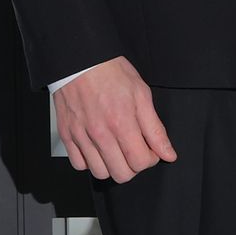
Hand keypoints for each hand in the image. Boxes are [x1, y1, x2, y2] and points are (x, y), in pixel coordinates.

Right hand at [53, 56, 176, 181]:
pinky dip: (89, 161)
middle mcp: (100, 134)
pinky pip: (79, 164)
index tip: (150, 149)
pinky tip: (98, 148)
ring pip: (100, 173)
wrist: (80, 60)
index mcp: (122, 123)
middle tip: (134, 150)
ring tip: (116, 150)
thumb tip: (168, 153)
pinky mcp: (67, 135)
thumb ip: (155, 129)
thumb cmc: (111, 72)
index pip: (140, 162)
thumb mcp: (142, 94)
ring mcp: (81, 136)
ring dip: (112, 166)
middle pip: (121, 174)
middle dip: (133, 166)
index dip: (150, 159)